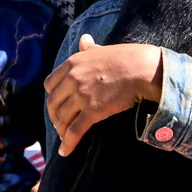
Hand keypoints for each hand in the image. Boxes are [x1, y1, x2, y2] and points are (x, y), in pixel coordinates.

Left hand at [45, 35, 162, 156]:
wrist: (142, 69)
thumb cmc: (126, 58)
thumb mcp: (102, 50)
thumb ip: (89, 48)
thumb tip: (84, 39)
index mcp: (71, 63)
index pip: (49, 84)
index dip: (52, 96)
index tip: (57, 104)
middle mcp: (72, 79)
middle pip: (53, 103)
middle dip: (54, 116)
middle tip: (60, 124)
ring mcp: (81, 96)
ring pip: (62, 118)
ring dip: (61, 130)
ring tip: (64, 137)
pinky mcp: (92, 111)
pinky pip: (74, 130)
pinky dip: (68, 143)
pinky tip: (65, 151)